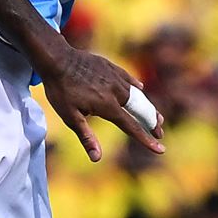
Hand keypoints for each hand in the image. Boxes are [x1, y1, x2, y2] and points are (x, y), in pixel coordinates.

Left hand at [39, 42, 163, 161]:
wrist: (57, 58)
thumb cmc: (60, 90)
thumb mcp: (70, 117)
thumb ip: (86, 137)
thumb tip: (96, 158)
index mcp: (108, 106)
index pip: (132, 127)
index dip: (146, 139)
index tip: (160, 149)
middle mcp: (116, 91)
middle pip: (140, 110)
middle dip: (152, 122)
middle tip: (160, 132)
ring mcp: (114, 77)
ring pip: (136, 94)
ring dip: (147, 106)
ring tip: (155, 115)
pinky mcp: (109, 66)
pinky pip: (127, 77)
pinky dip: (135, 85)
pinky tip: (140, 87)